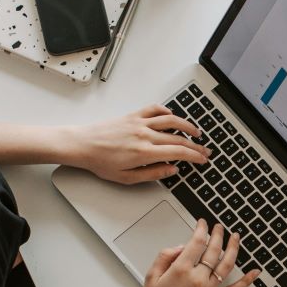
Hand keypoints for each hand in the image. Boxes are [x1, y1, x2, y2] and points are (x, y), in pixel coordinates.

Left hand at [63, 105, 210, 183]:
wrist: (82, 145)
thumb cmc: (100, 162)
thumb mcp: (127, 178)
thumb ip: (152, 174)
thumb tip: (171, 170)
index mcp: (144, 152)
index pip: (178, 152)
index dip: (194, 156)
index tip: (202, 159)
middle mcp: (144, 135)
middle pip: (178, 138)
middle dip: (195, 145)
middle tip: (203, 150)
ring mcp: (139, 123)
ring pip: (171, 120)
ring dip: (186, 126)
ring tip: (195, 132)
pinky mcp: (132, 115)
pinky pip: (154, 109)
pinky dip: (166, 111)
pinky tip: (171, 116)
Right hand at [140, 219, 259, 286]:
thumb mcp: (151, 277)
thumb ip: (164, 257)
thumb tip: (181, 247)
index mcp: (181, 270)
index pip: (197, 242)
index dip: (201, 229)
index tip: (202, 224)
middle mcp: (198, 278)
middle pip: (214, 249)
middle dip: (218, 234)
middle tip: (219, 227)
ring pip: (226, 264)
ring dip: (233, 248)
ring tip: (235, 237)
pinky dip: (246, 280)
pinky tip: (254, 272)